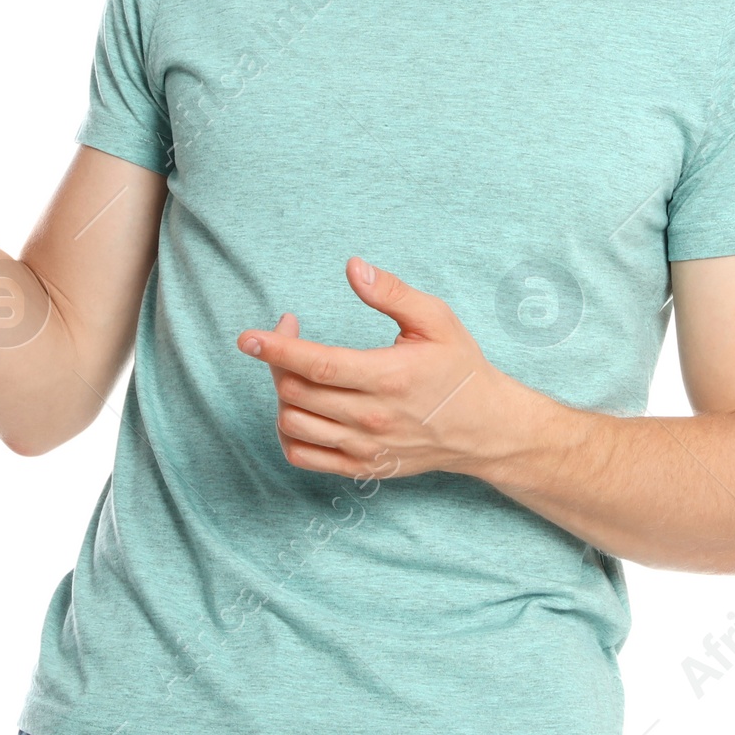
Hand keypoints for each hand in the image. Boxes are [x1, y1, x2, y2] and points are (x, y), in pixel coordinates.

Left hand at [236, 257, 518, 481]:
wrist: (486, 429)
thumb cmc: (460, 368)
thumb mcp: (436, 319)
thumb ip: (391, 293)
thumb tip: (352, 267)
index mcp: (389, 377)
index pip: (318, 366)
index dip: (278, 349)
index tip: (248, 337)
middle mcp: (372, 417)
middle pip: (296, 392)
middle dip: (277, 358)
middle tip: (287, 332)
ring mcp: (364, 447)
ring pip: (293, 425)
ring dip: (281, 393)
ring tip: (295, 368)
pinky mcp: (361, 467)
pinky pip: (303, 457)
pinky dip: (288, 432)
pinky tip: (298, 405)